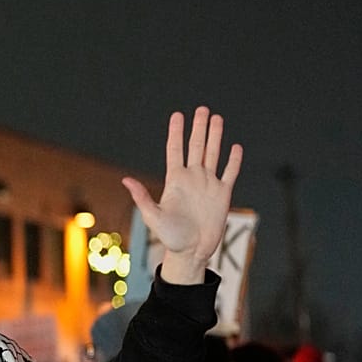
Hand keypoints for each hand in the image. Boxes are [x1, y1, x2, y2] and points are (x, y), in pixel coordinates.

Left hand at [122, 106, 242, 283]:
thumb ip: (142, 197)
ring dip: (215, 137)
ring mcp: (208, 185)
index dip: (176, 132)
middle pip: (196, 147)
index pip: (175, 150)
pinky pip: (230, 173)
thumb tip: (126, 180)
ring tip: (216, 118)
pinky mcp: (223, 194)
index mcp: (175, 180)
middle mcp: (192, 178)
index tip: (177, 115)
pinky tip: (235, 147)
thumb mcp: (153, 217)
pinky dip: (234, 160)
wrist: (191, 252)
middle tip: (202, 109)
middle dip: (198, 128)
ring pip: (213, 154)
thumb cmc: (169, 237)